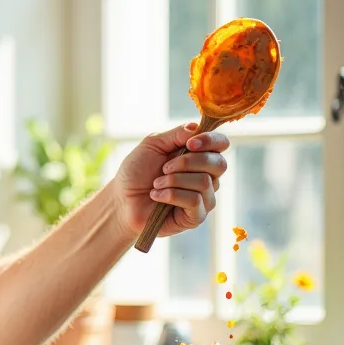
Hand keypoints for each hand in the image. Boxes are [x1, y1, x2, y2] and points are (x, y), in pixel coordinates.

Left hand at [112, 123, 229, 237]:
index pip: (221, 144)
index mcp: (199, 156)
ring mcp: (204, 197)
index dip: (211, 141)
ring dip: (174, 180)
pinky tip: (156, 196)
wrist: (122, 200)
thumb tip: (197, 128)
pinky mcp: (196, 216)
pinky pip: (195, 200)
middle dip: (187, 162)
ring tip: (156, 184)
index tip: (190, 144)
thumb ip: (176, 134)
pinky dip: (171, 195)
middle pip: (218, 164)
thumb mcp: (153, 144)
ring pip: (204, 182)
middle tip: (164, 168)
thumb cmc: (137, 172)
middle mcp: (207, 176)